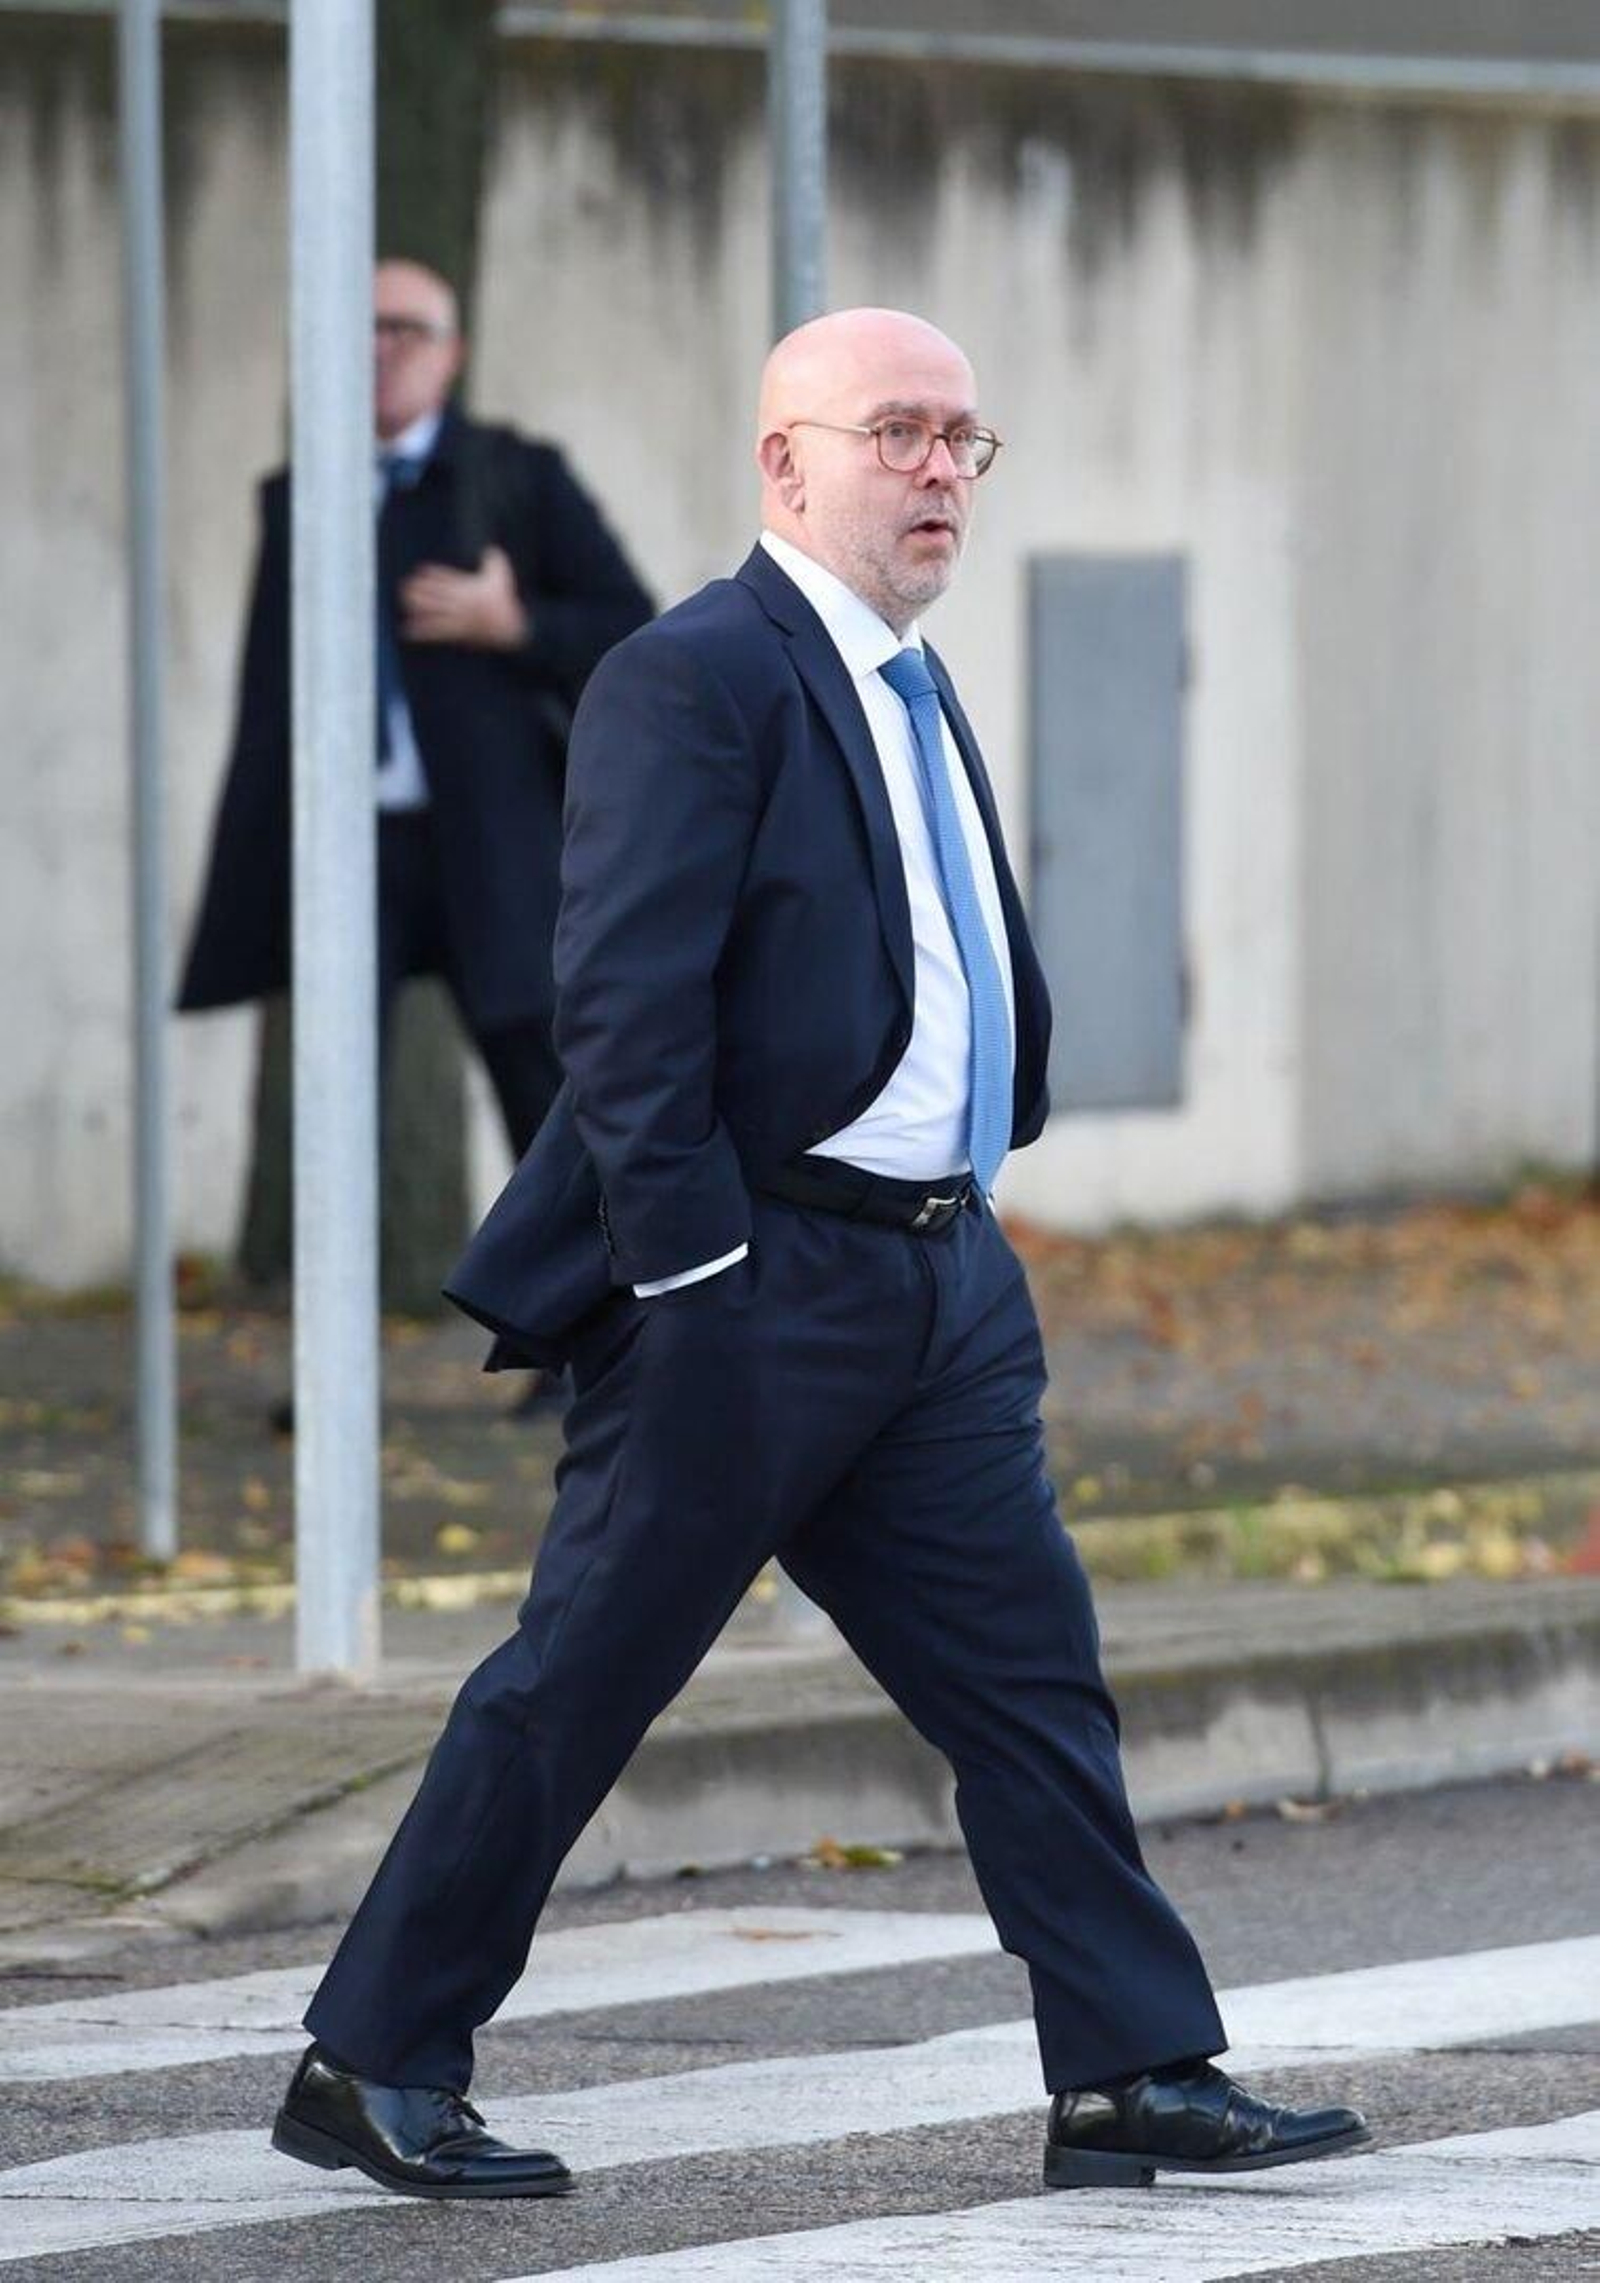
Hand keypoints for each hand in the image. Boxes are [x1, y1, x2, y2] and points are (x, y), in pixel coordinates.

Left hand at [399, 545, 527, 649]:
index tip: (421, 570)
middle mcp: (460, 601)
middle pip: (435, 593)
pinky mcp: (457, 632)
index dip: (433, 574)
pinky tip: (408, 630)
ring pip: (433, 610)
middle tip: (404, 585)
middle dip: (419, 589)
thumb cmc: (506, 602)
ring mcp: (457, 617)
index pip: (447, 578)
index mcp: (469, 587)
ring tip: (404, 601)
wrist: (511, 627)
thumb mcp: (502, 576)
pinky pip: (436, 631)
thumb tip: (491, 548)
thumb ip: (494, 560)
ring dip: (417, 606)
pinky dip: (421, 631)